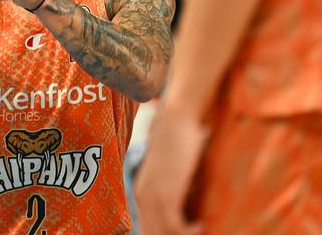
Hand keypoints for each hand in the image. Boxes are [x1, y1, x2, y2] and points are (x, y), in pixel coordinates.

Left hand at [134, 105, 206, 234]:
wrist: (175, 121)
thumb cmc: (180, 143)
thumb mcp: (175, 172)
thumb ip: (179, 190)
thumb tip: (193, 207)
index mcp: (143, 194)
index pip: (148, 230)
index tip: (189, 232)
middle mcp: (142, 197)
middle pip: (152, 234)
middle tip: (197, 234)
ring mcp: (151, 197)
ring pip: (162, 234)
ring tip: (203, 232)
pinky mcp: (165, 194)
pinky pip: (175, 227)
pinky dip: (190, 232)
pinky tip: (203, 226)